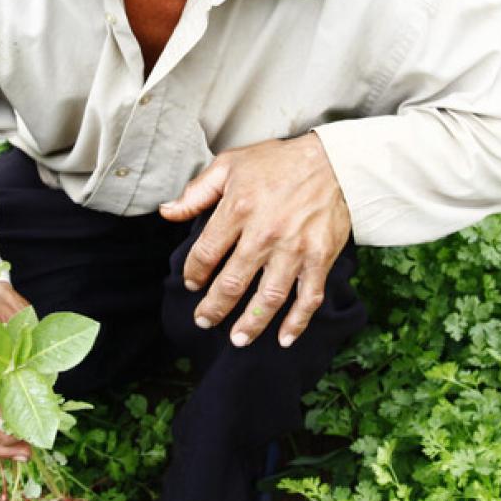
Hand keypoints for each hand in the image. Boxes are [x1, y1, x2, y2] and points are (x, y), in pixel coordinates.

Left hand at [160, 132, 349, 349]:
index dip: (194, 273)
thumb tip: (167, 212)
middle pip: (232, 283)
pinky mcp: (320, 258)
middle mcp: (265, 234)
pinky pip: (308, 297)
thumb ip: (197, 192)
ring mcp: (295, 249)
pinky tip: (284, 339)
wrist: (333, 161)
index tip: (191, 283)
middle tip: (204, 321)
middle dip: (214, 308)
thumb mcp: (230, 164)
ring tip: (237, 339)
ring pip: (269, 298)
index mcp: (238, 209)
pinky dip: (297, 322)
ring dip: (250, 323)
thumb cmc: (278, 161)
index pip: (206, 253)